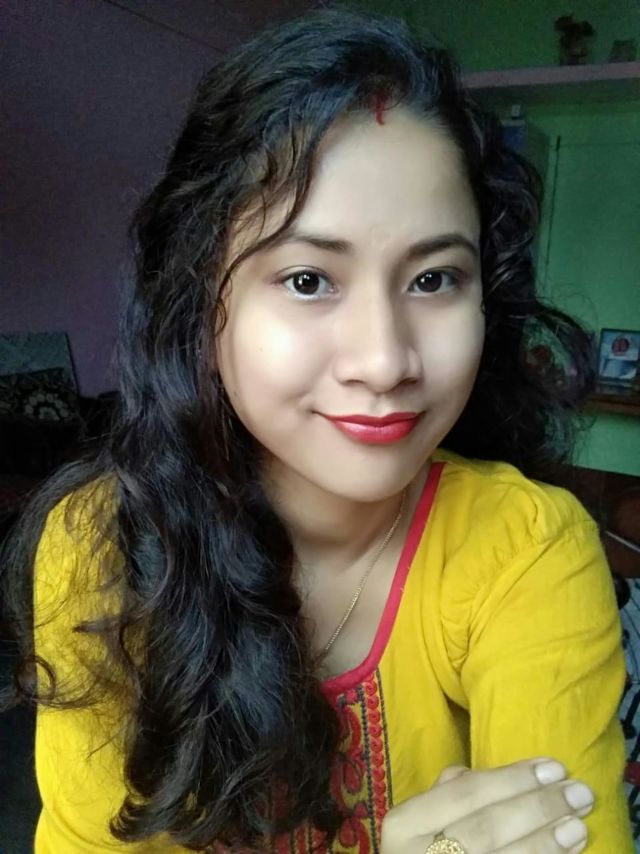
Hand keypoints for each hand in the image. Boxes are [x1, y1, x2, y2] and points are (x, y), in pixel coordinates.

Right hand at [380, 757, 593, 852]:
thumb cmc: (421, 848)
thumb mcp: (420, 817)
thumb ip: (452, 792)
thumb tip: (509, 774)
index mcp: (404, 825)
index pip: (464, 793)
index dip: (511, 779)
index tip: (553, 766)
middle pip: (488, 827)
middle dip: (538, 808)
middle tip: (579, 792)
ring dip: (547, 843)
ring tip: (579, 824)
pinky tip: (568, 853)